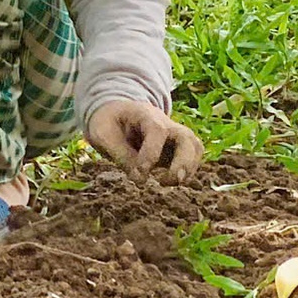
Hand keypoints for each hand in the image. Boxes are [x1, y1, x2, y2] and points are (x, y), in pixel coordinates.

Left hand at [85, 100, 204, 181]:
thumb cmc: (108, 123)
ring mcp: (174, 135)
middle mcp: (166, 123)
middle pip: (186, 138)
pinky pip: (193, 158)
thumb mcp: (102, 134)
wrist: (116, 114)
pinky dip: (188, 171)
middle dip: (183, 162)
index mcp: (144, 114)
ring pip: (195, 147)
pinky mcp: (178, 148)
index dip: (151, 153)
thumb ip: (120, 154)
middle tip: (166, 181)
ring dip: (189, 168)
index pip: (157, 130)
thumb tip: (140, 179)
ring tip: (170, 183)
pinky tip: (172, 181)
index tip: (140, 173)